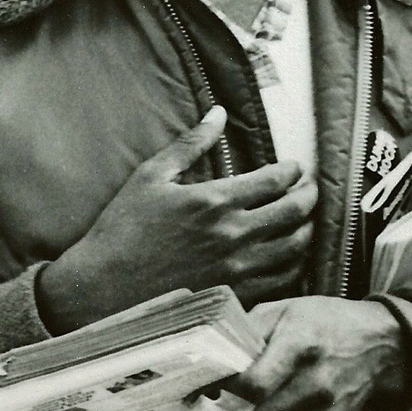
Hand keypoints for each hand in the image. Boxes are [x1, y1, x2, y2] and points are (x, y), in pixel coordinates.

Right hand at [37, 106, 316, 333]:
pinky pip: (282, 281)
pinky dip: (294, 265)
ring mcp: (238, 270)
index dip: (293, 170)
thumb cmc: (122, 229)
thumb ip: (191, 143)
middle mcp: (234, 235)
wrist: (102, 290)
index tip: (295, 167)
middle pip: (295, 212)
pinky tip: (289, 255)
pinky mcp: (236, 298)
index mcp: (215, 200)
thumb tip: (218, 112)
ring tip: (304, 220)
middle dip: (309, 196)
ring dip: (307, 230)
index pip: (275, 180)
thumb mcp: (152, 176)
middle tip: (309, 189)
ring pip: (296, 248)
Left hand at [229, 297, 409, 410]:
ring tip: (252, 409)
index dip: (228, 389)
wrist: (377, 342)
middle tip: (225, 409)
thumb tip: (219, 357)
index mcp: (299, 344)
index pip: (255, 383)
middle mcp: (315, 382)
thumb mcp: (285, 309)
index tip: (217, 386)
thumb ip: (249, 330)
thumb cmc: (324, 320)